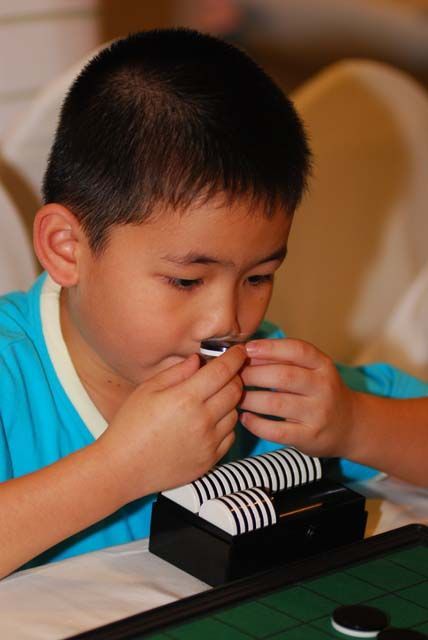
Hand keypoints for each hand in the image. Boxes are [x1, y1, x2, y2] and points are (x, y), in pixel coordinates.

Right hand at [96, 345, 245, 502]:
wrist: (123, 468)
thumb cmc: (130, 426)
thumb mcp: (147, 389)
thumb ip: (176, 372)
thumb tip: (198, 360)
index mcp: (185, 398)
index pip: (222, 371)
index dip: (234, 357)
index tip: (238, 351)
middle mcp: (202, 420)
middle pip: (235, 391)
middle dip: (235, 377)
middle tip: (226, 373)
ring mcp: (208, 442)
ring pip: (234, 413)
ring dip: (229, 402)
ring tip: (212, 399)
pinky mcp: (210, 460)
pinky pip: (230, 436)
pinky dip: (224, 425)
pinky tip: (208, 422)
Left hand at [239, 338, 355, 457]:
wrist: (349, 425)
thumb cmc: (320, 391)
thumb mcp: (312, 370)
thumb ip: (285, 360)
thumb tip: (246, 352)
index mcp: (323, 365)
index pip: (297, 350)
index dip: (270, 348)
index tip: (247, 349)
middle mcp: (323, 387)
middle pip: (283, 376)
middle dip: (253, 374)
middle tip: (234, 375)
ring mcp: (318, 413)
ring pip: (276, 403)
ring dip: (249, 399)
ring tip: (235, 396)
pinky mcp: (309, 436)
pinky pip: (276, 431)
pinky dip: (256, 424)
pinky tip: (245, 418)